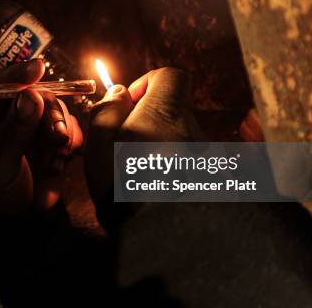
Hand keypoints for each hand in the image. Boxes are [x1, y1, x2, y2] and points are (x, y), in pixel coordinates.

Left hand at [0, 59, 82, 214]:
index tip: (37, 67)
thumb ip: (13, 132)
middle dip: (50, 112)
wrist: (6, 222)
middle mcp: (8, 115)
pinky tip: (58, 164)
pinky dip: (70, 143)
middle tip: (57, 136)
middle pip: (35, 95)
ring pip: (56, 111)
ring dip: (62, 130)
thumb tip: (32, 96)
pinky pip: (69, 130)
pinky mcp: (51, 142)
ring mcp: (32, 127)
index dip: (17, 74)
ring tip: (57, 156)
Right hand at [85, 67, 200, 203]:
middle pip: (172, 110)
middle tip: (126, 147)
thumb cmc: (124, 188)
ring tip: (141, 173)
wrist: (161, 235)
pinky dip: (175, 166)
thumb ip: (107, 110)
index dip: (146, 84)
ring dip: (161, 146)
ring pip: (179, 138)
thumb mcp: (99, 143)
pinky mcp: (211, 178)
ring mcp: (205, 156)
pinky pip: (190, 161)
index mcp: (165, 113)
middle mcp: (192, 129)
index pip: (170, 76)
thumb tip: (119, 93)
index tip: (128, 106)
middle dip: (150, 120)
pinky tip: (158, 185)